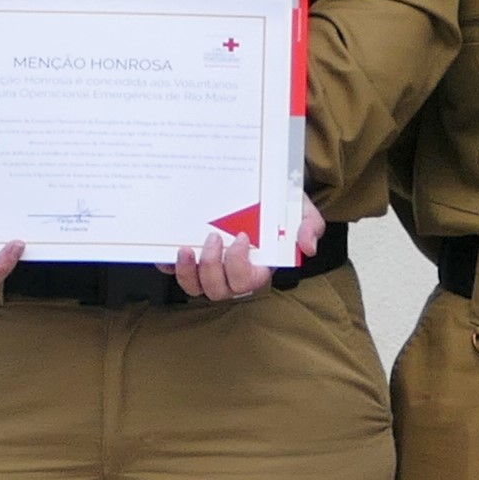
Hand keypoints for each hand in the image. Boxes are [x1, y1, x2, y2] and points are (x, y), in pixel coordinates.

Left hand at [175, 200, 325, 301]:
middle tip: (214, 237)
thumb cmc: (280, 204)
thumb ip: (309, 226)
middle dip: (212, 268)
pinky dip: (169, 266)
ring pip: (195, 288)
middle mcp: (232, 274)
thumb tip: (308, 247)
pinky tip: (168, 251)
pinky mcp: (190, 260)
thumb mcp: (301, 209)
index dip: (239, 266)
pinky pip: (175, 273)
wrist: (259, 189)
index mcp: (258, 267)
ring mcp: (209, 269)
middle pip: (218, 290)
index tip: (242, 236)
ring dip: (188, 272)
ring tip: (186, 249)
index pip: (247, 283)